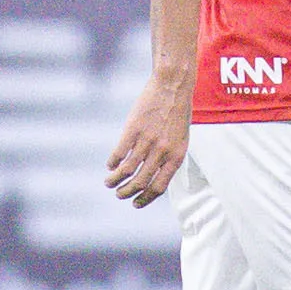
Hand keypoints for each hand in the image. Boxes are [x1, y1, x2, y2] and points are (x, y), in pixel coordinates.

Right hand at [105, 74, 194, 207]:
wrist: (172, 86)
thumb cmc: (178, 112)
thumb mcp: (181, 138)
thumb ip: (169, 157)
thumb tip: (154, 176)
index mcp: (176, 156)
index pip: (159, 187)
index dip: (145, 199)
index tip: (135, 203)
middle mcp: (161, 152)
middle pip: (140, 182)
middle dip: (127, 193)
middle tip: (120, 194)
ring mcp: (146, 141)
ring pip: (126, 170)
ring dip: (115, 181)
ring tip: (109, 183)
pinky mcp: (133, 129)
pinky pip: (119, 153)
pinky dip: (112, 163)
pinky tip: (110, 165)